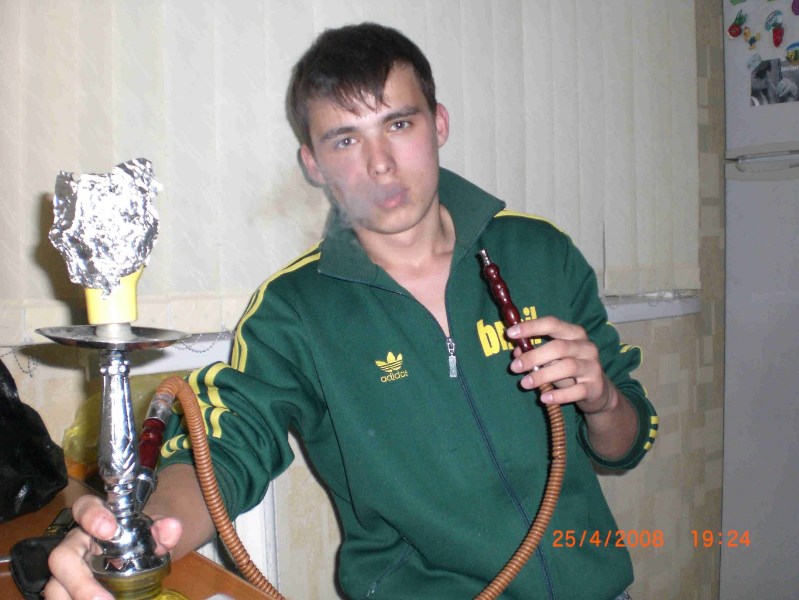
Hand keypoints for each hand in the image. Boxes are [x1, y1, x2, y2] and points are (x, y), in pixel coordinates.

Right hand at [43, 495, 182, 599]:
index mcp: (96, 519)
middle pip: (62, 557)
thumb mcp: (156, 530)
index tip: (108, 530)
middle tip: (102, 599)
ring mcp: (69, 570)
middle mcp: (76, 544)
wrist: (141, 550)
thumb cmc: (143, 536)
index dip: (91, 516)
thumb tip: (171, 527)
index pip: (84, 507)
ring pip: (54, 585)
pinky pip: (63, 598)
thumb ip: (164, 529)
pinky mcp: (69, 589)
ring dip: (73, 598)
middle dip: (78, 580)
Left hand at [505, 315, 614, 414]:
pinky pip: (576, 391)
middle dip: (533, 356)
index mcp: (575, 334)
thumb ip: (535, 354)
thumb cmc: (570, 370)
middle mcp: (586, 347)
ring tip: (524, 383)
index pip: (552, 324)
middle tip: (514, 367)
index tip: (510, 333)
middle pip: (559, 347)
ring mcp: (593, 366)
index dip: (531, 327)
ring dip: (542, 375)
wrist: (598, 391)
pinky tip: (543, 398)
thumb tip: (517, 353)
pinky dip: (558, 395)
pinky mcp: (595, 387)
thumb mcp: (553, 359)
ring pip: (567, 367)